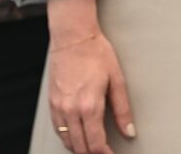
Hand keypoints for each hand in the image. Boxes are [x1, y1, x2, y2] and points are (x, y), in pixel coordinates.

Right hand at [47, 28, 134, 153]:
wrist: (73, 38)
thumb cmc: (96, 54)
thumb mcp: (117, 80)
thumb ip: (123, 109)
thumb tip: (129, 131)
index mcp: (89, 106)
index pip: (95, 144)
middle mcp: (71, 110)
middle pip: (80, 147)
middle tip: (104, 152)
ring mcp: (58, 108)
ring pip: (67, 141)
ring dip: (80, 148)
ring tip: (93, 147)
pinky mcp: (51, 104)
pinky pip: (58, 130)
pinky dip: (68, 138)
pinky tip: (78, 136)